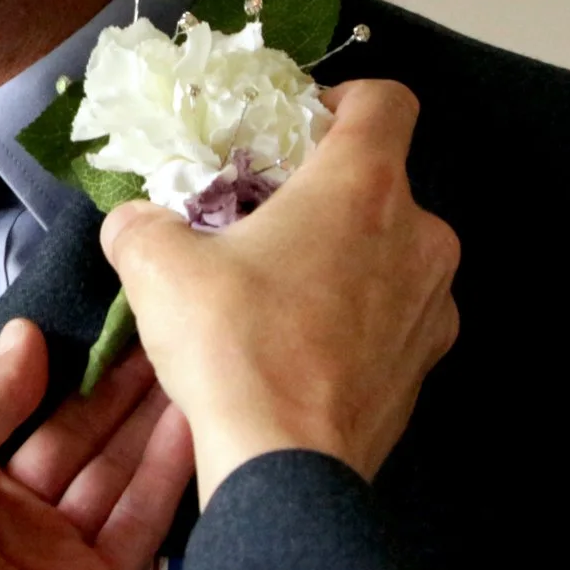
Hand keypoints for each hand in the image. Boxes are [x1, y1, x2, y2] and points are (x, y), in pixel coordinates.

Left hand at [0, 319, 191, 569]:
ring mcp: (62, 553)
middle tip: (174, 335)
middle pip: (86, 442)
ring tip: (198, 368)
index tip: (121, 326)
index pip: (40, 414)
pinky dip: (164, 479)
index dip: (79, 373)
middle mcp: (22, 511)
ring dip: (154, 427)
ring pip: (118, 477)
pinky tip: (193, 426)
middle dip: (126, 393)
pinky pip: (135, 527)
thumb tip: (29, 333)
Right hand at [99, 78, 458, 502]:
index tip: (291, 133)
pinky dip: (354, 317)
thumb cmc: (233, 346)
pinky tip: (299, 349)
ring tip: (277, 293)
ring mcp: (435, 305)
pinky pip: (393, 316)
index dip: (339, 100)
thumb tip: (135, 221)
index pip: (385, 101)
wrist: (286, 470)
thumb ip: (141, 224)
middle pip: (382, 183)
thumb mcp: (156, 267)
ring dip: (343, 257)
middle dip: (323, 194)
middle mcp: (421, 235)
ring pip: (391, 252)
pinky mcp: (427, 366)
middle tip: (260, 224)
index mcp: (365, 187)